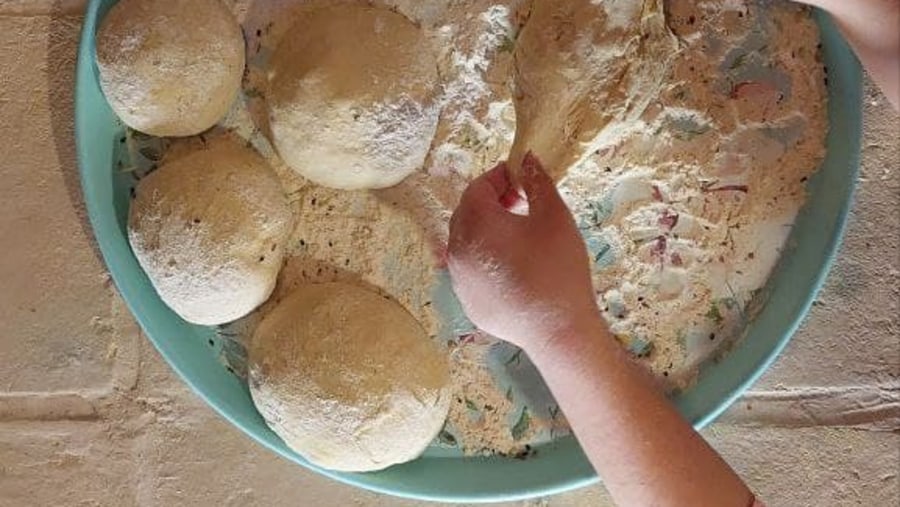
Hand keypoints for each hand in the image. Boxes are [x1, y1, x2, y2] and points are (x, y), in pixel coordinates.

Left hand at [447, 152, 600, 351]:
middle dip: (491, 203)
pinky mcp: (468, 302)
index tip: (521, 181)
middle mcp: (457, 250)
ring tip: (520, 237)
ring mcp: (459, 280)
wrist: (557, 330)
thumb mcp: (554, 217)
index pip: (477, 188)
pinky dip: (486, 261)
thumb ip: (537, 182)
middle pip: (466, 214)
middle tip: (521, 206)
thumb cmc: (558, 268)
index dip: (498, 178)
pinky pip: (471, 271)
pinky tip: (515, 269)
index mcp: (475, 224)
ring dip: (487, 232)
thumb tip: (527, 159)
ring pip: (466, 243)